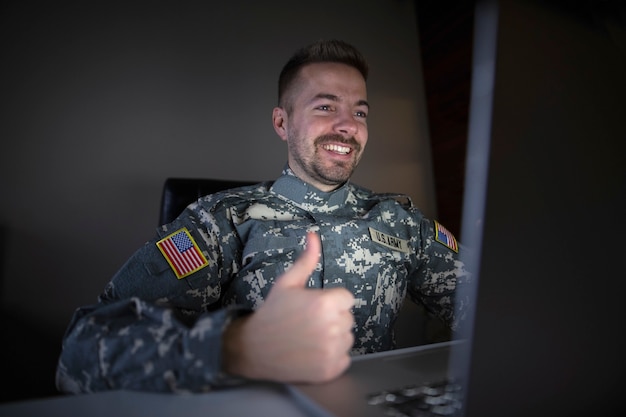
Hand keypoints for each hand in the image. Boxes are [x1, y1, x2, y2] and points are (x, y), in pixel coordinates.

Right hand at [222, 232, 354, 382]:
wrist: (253, 347)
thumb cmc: (271, 314)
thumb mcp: (287, 283)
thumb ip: (306, 260)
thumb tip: (313, 236)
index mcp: (325, 303)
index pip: (347, 299)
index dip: (331, 301)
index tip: (313, 307)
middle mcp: (332, 327)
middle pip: (348, 318)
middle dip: (332, 319)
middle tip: (308, 323)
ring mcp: (332, 350)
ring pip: (347, 338)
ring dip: (334, 338)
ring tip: (309, 337)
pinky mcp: (330, 369)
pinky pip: (344, 358)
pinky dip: (332, 357)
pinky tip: (312, 352)